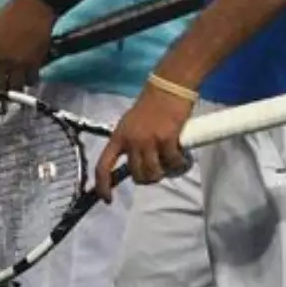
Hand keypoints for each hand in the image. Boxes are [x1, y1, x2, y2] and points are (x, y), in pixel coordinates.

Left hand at [94, 84, 195, 201]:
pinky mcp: (167, 139)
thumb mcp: (130, 124)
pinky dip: (179, 164)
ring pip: (154, 173)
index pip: (103, 165)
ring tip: (171, 163)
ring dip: (164, 173)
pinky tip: (182, 157)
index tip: (107, 199)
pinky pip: (173, 163)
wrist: (167, 87)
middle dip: (148, 178)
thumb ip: (129, 143)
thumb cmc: (150, 106)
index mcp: (118, 136)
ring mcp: (149, 140)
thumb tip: (132, 165)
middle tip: (158, 169)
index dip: (102, 185)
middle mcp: (131, 140)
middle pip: (136, 174)